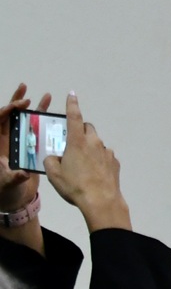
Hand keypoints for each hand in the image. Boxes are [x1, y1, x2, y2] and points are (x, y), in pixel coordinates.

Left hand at [0, 85, 51, 211]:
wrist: (16, 198)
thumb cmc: (7, 190)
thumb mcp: (8, 184)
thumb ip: (14, 177)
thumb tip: (22, 173)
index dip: (5, 112)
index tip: (17, 107)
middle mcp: (6, 140)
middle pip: (8, 117)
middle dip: (14, 104)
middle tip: (25, 96)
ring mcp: (18, 140)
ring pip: (21, 118)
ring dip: (26, 105)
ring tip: (32, 90)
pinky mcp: (29, 143)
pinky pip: (34, 125)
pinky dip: (39, 113)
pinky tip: (46, 102)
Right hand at [43, 93, 130, 232]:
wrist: (101, 200)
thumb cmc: (75, 186)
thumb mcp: (54, 174)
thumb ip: (51, 161)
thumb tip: (54, 157)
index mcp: (77, 142)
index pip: (74, 117)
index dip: (72, 105)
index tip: (72, 94)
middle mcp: (94, 142)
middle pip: (88, 129)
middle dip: (80, 131)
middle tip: (71, 143)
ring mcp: (107, 151)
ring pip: (96, 143)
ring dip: (89, 148)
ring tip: (81, 166)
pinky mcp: (115, 162)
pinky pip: (104, 156)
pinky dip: (98, 160)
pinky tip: (92, 174)